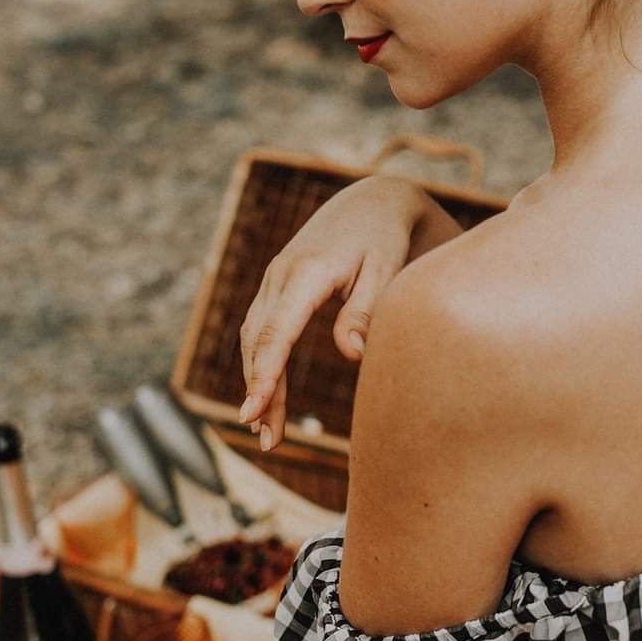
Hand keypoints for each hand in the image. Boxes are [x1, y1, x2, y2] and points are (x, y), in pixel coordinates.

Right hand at [237, 175, 461, 450]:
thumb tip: (351, 354)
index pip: (277, 330)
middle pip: (259, 341)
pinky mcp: (279, 286)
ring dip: (258, 383)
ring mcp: (276, 279)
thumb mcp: (386, 268)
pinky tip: (268, 397)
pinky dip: (261, 363)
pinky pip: (262, 329)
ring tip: (268, 433)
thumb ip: (367, 309)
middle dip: (260, 391)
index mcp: (307, 272)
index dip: (264, 373)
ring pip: (255, 337)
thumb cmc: (384, 236)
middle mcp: (281, 274)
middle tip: (268, 440)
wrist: (372, 200)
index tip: (256, 410)